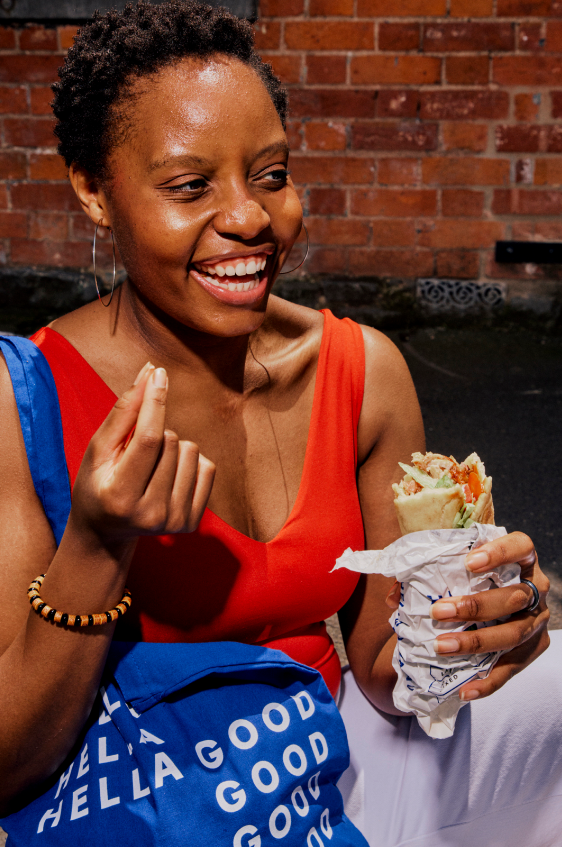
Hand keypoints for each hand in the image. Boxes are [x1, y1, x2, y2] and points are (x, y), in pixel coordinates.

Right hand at [71, 362, 214, 544]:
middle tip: (135, 454)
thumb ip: (124, 411)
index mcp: (120, 496)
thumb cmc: (97, 482)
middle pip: (172, 441)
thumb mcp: (98, 449)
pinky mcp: (191, 522)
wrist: (106, 532)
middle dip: (155, 432)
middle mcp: (151, 514)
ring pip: (192, 451)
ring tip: (150, 466)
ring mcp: (174, 522)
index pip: (148, 440)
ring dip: (173, 447)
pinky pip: (208, 467)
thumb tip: (150, 372)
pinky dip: (189, 461)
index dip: (155, 403)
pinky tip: (168, 476)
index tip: (159, 374)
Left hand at [429, 531, 548, 700]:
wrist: (490, 606)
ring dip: (476, 642)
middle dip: (476, 606)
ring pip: (514, 633)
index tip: (468, 562)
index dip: (499, 553)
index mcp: (520, 560)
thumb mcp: (451, 569)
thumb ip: (423, 574)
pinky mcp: (533, 648)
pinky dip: (489, 682)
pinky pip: (513, 668)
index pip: (521, 547)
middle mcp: (535, 588)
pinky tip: (465, 689)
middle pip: (516, 596)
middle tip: (438, 612)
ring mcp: (537, 620)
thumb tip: (394, 596)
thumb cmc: (469, 580)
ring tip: (442, 646)